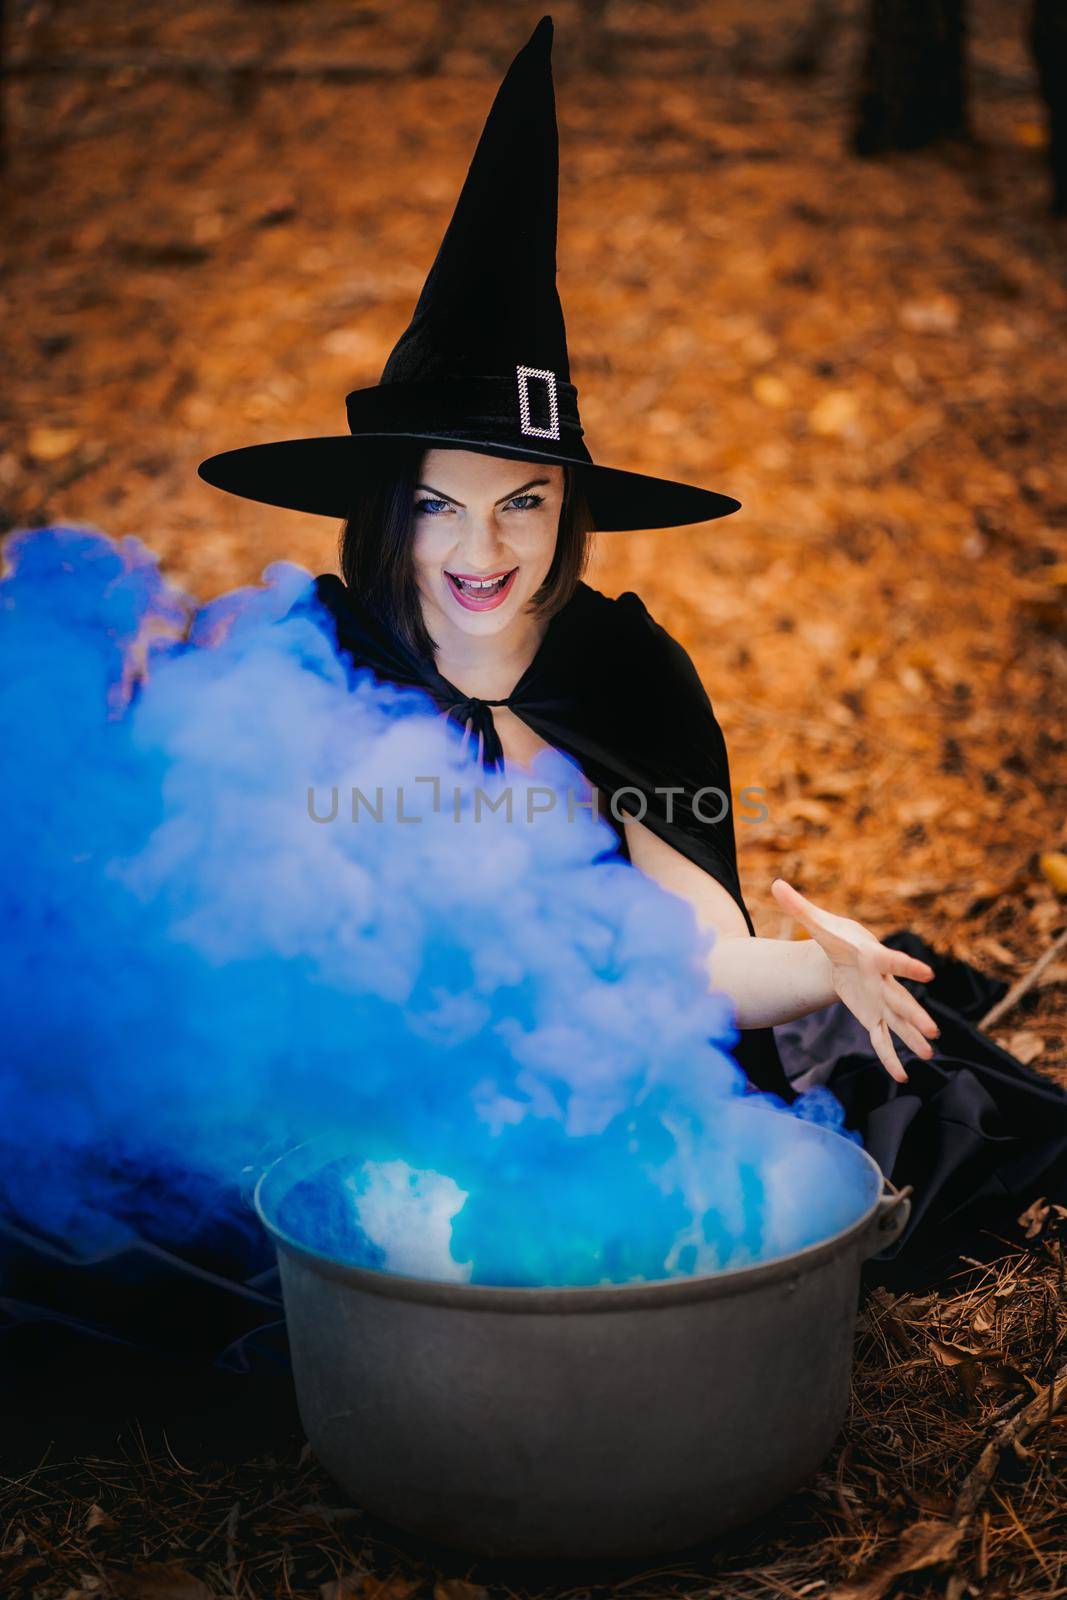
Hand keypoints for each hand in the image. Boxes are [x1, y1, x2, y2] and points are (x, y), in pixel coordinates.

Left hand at [770, 877, 939, 1083]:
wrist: (848, 953)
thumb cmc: (837, 938)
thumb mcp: (818, 923)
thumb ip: (799, 907)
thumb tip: (775, 883)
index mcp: (873, 958)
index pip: (894, 962)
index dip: (909, 968)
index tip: (928, 974)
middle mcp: (882, 982)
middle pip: (901, 1000)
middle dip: (915, 1015)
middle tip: (932, 1029)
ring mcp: (880, 1002)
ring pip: (898, 1023)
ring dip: (911, 1038)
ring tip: (928, 1054)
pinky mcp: (873, 1016)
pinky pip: (883, 1039)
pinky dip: (889, 1058)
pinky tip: (901, 1076)